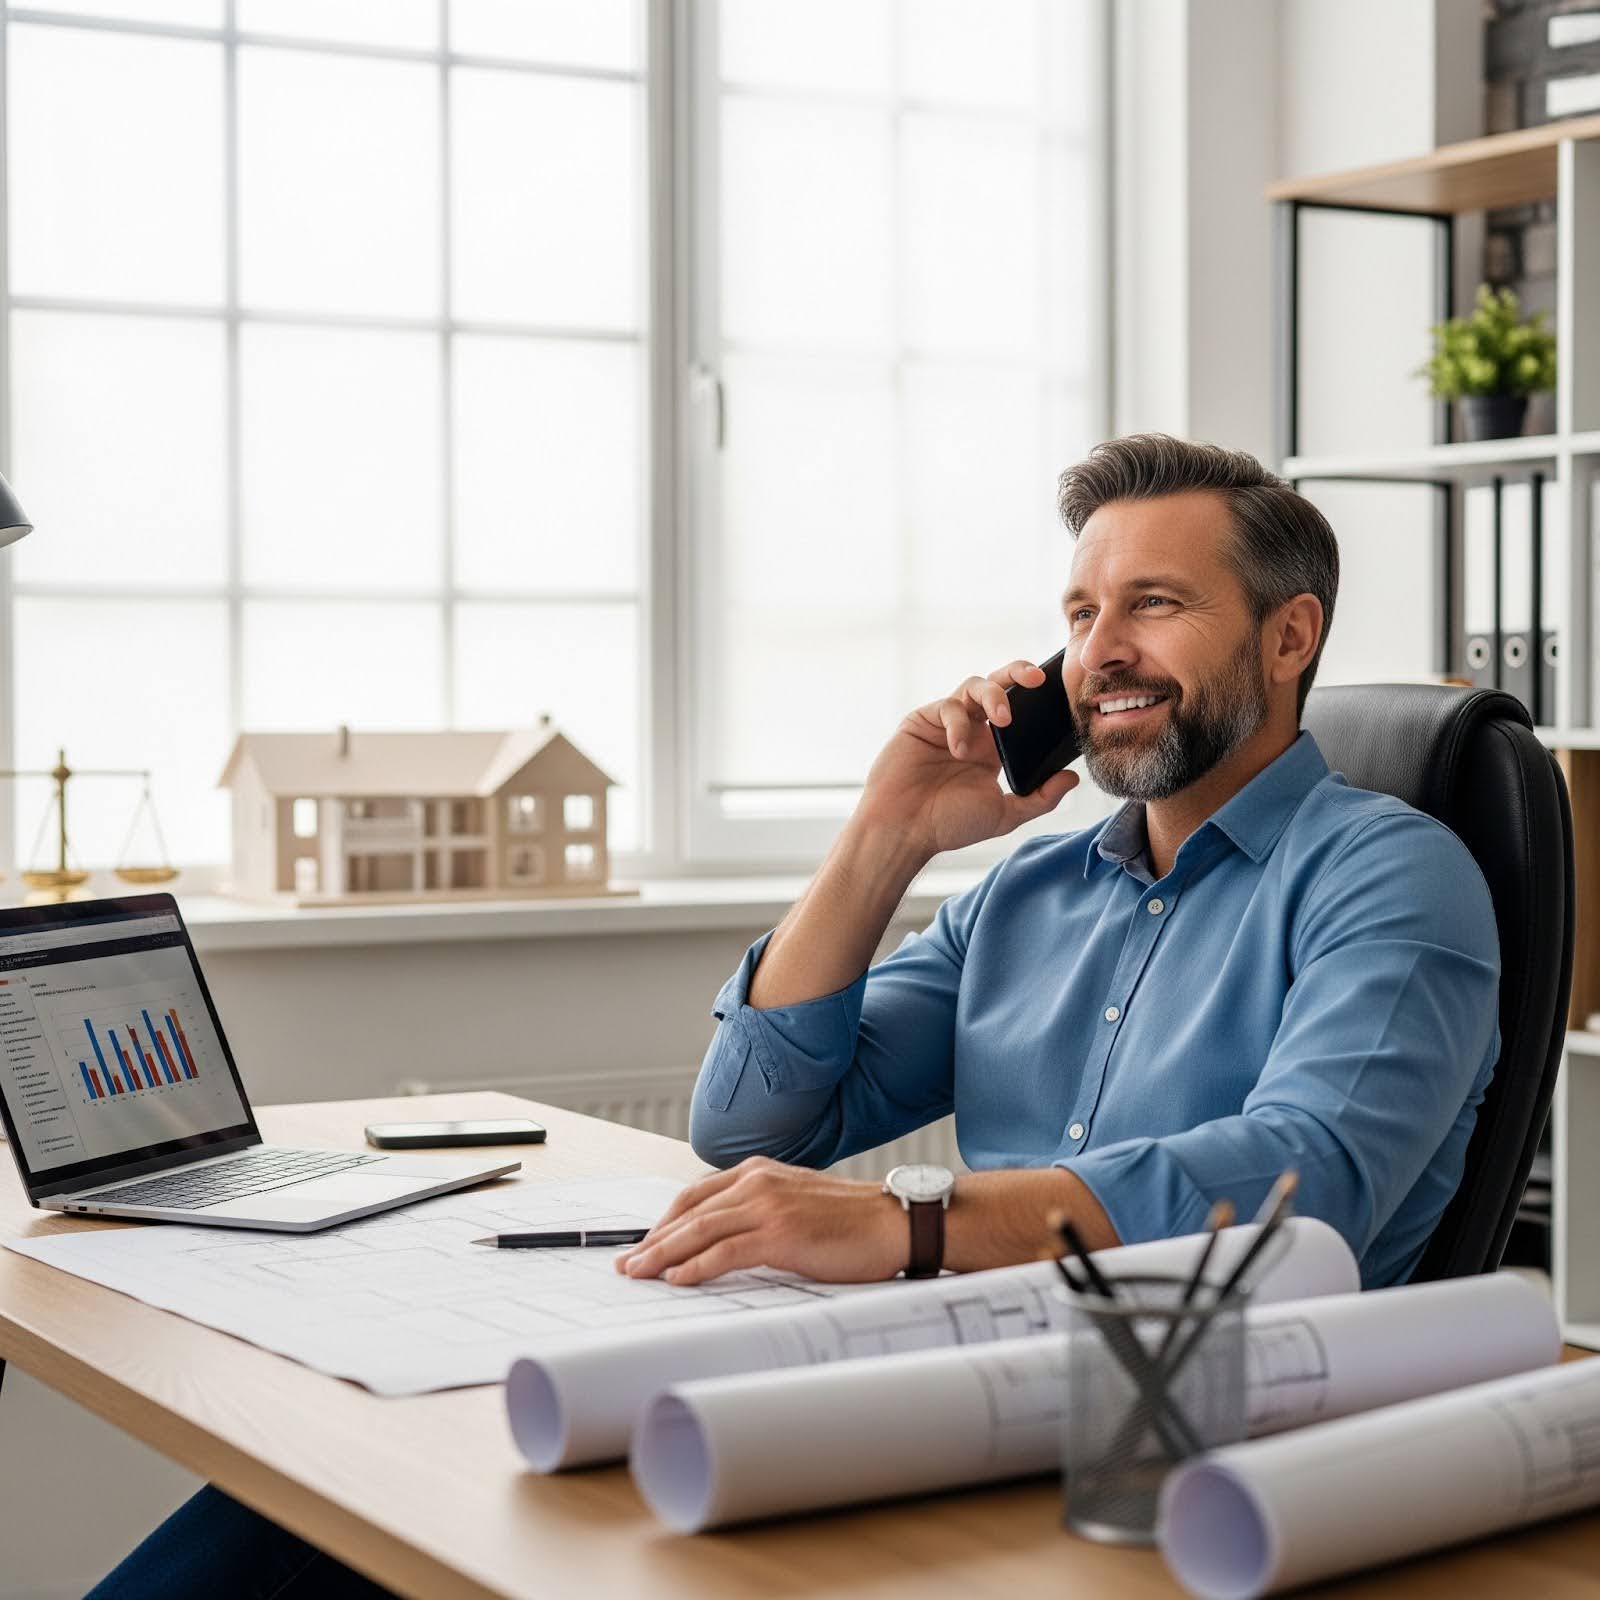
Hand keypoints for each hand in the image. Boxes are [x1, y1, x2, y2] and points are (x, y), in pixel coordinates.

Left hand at [614, 1157, 907, 1284]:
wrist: (894, 1221)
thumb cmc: (853, 1219)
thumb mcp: (797, 1202)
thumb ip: (762, 1211)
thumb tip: (727, 1240)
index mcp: (758, 1172)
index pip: (696, 1195)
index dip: (665, 1221)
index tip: (645, 1242)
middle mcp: (757, 1182)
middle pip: (688, 1211)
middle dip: (652, 1239)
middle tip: (627, 1262)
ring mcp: (767, 1206)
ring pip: (698, 1230)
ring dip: (661, 1254)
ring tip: (638, 1273)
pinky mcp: (779, 1234)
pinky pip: (724, 1252)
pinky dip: (695, 1267)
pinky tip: (677, 1280)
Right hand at [856, 660, 1079, 857]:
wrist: (903, 830)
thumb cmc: (947, 825)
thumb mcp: (1003, 814)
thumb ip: (1040, 798)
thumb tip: (1073, 778)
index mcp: (992, 748)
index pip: (1019, 711)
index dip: (1036, 700)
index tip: (1058, 697)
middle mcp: (971, 729)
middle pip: (998, 684)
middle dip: (1018, 673)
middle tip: (1037, 679)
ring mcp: (946, 723)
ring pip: (974, 686)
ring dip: (993, 697)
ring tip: (1003, 719)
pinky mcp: (922, 721)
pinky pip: (947, 707)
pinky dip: (958, 724)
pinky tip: (958, 749)